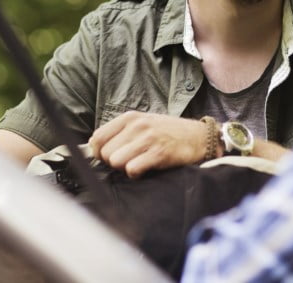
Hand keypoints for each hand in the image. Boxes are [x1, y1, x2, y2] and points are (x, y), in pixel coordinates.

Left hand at [88, 112, 207, 177]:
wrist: (198, 137)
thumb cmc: (168, 133)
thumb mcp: (143, 124)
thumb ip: (120, 133)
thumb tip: (93, 148)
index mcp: (130, 117)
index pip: (97, 138)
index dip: (99, 152)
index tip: (109, 157)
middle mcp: (137, 125)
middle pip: (105, 153)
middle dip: (113, 162)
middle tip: (129, 160)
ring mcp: (148, 138)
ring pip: (116, 161)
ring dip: (125, 168)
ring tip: (138, 163)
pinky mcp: (158, 153)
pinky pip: (132, 169)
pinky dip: (136, 174)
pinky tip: (146, 169)